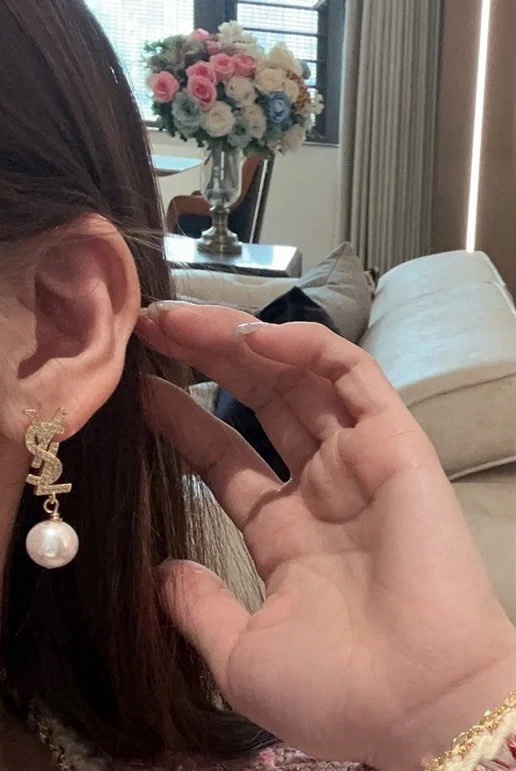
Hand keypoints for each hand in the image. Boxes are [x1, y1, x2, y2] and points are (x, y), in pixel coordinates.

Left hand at [136, 303, 515, 770]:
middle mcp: (320, 488)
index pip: (225, 457)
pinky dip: (308, 349)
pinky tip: (254, 337)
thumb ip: (198, 606)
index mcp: (285, 531)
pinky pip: (352, 378)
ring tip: (182, 320)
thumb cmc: (336, 692)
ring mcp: (358, 461)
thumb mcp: (241, 654)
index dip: (183, 421)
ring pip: (297, 378)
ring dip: (242, 342)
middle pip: (257, 403)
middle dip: (206, 361)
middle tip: (152, 328)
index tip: (140, 388)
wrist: (416, 708)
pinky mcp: (396, 443)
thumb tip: (159, 572)